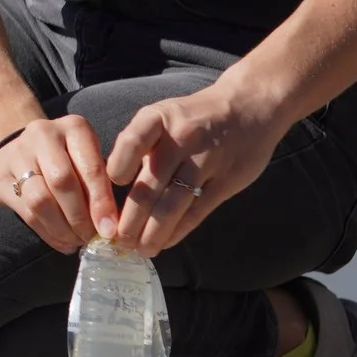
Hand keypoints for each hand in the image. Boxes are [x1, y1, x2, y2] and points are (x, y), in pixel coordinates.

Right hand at [0, 116, 119, 253]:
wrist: (19, 148)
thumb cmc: (67, 158)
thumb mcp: (88, 159)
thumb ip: (100, 186)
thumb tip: (110, 227)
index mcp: (74, 127)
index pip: (90, 167)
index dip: (101, 202)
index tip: (110, 229)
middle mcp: (43, 134)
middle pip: (62, 182)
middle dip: (80, 217)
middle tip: (92, 237)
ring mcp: (17, 154)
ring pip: (40, 199)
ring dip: (62, 228)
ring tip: (76, 241)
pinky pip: (26, 212)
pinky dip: (47, 233)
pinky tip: (61, 242)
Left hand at [106, 85, 286, 255]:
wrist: (250, 106)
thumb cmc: (194, 117)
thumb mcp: (162, 116)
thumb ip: (139, 145)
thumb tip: (109, 185)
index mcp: (158, 118)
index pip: (132, 142)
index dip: (117, 168)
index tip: (106, 193)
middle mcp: (182, 137)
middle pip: (150, 186)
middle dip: (130, 219)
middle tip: (118, 241)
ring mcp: (207, 159)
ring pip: (173, 204)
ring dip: (153, 232)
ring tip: (140, 249)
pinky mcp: (227, 180)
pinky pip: (197, 211)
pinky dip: (178, 231)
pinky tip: (165, 242)